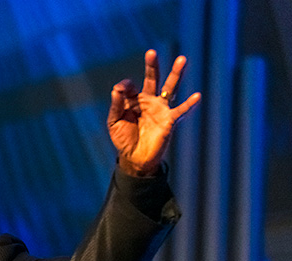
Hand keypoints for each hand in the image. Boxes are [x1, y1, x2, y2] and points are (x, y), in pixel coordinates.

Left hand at [108, 49, 201, 175]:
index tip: (120, 90)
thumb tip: (117, 88)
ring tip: (181, 59)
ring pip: (170, 88)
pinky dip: (189, 104)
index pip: (130, 86)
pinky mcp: (169, 120)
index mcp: (134, 100)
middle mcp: (149, 101)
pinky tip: (196, 96)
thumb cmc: (124, 139)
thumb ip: (116, 105)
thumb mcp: (114, 122)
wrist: (134, 158)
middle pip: (153, 79)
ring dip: (176, 74)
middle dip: (152, 66)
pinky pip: (180, 111)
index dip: (125, 86)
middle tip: (151, 52)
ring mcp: (160, 109)